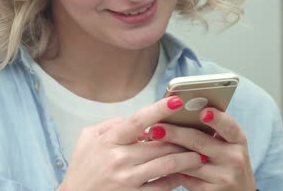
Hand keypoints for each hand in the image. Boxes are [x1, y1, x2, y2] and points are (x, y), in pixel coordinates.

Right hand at [58, 96, 204, 190]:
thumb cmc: (83, 168)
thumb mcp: (88, 139)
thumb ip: (112, 124)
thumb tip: (138, 119)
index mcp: (109, 141)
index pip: (138, 121)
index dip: (159, 109)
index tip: (177, 101)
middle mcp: (119, 159)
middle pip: (160, 144)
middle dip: (183, 139)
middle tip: (200, 133)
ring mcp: (127, 180)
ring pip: (166, 165)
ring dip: (187, 159)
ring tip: (200, 155)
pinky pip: (162, 187)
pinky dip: (176, 179)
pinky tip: (185, 174)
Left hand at [147, 108, 255, 189]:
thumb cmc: (226, 160)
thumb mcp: (227, 144)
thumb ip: (211, 131)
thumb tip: (179, 112)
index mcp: (238, 140)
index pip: (229, 126)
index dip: (217, 119)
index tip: (203, 111)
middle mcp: (234, 157)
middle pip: (200, 142)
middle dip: (175, 133)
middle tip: (156, 128)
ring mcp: (223, 176)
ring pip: (189, 162)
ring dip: (168, 151)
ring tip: (151, 142)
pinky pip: (186, 178)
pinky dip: (171, 168)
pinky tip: (159, 160)